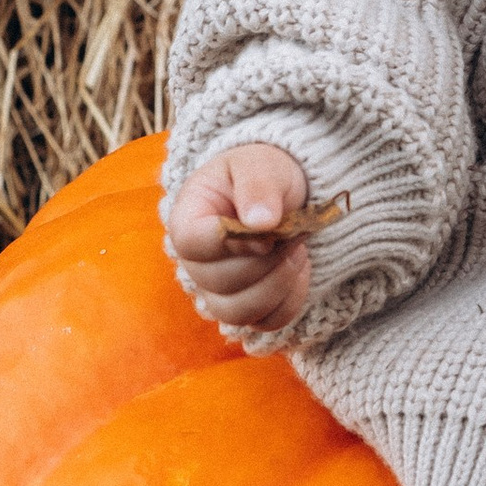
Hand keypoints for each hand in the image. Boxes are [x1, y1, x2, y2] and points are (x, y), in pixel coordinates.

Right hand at [166, 144, 314, 336]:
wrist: (282, 193)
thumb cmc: (262, 173)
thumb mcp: (260, 164)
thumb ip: (257, 186)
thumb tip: (260, 222)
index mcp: (187, 220)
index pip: (193, 243)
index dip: (234, 241)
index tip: (268, 227)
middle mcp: (194, 263)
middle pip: (220, 282)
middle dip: (267, 260)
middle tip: (294, 233)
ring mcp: (216, 291)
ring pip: (239, 312)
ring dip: (279, 283)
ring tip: (298, 251)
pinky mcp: (245, 308)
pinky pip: (266, 322)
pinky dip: (290, 300)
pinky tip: (299, 271)